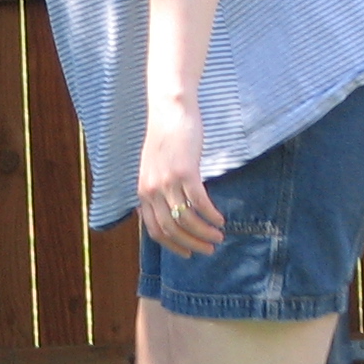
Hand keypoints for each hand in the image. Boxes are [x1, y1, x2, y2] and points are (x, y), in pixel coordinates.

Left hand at [138, 97, 224, 257]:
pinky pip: (200, 202)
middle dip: (192, 244)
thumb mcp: (156, 168)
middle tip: (210, 249)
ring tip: (219, 236)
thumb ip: (160, 189)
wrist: (169, 110)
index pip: (155, 231)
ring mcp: (167, 181)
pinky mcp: (185, 171)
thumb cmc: (167, 138)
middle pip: (172, 229)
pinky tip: (220, 219)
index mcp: (143, 192)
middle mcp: (151, 190)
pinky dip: (211, 215)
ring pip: (186, 219)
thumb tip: (174, 211)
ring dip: (205, 233)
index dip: (173, 246)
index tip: (189, 253)